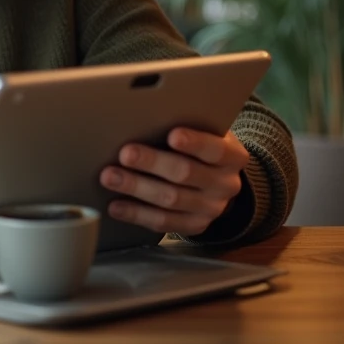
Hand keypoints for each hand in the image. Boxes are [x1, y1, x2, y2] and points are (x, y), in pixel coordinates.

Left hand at [99, 128, 248, 235]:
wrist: (219, 179)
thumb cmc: (202, 146)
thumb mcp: (206, 131)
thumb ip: (187, 125)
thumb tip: (146, 117)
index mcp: (233, 156)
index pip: (215, 149)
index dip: (194, 143)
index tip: (172, 135)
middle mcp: (226, 185)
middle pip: (185, 173)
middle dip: (152, 163)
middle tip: (125, 154)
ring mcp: (211, 209)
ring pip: (170, 199)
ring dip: (136, 188)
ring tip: (110, 177)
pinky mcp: (194, 226)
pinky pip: (163, 222)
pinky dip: (136, 213)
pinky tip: (116, 205)